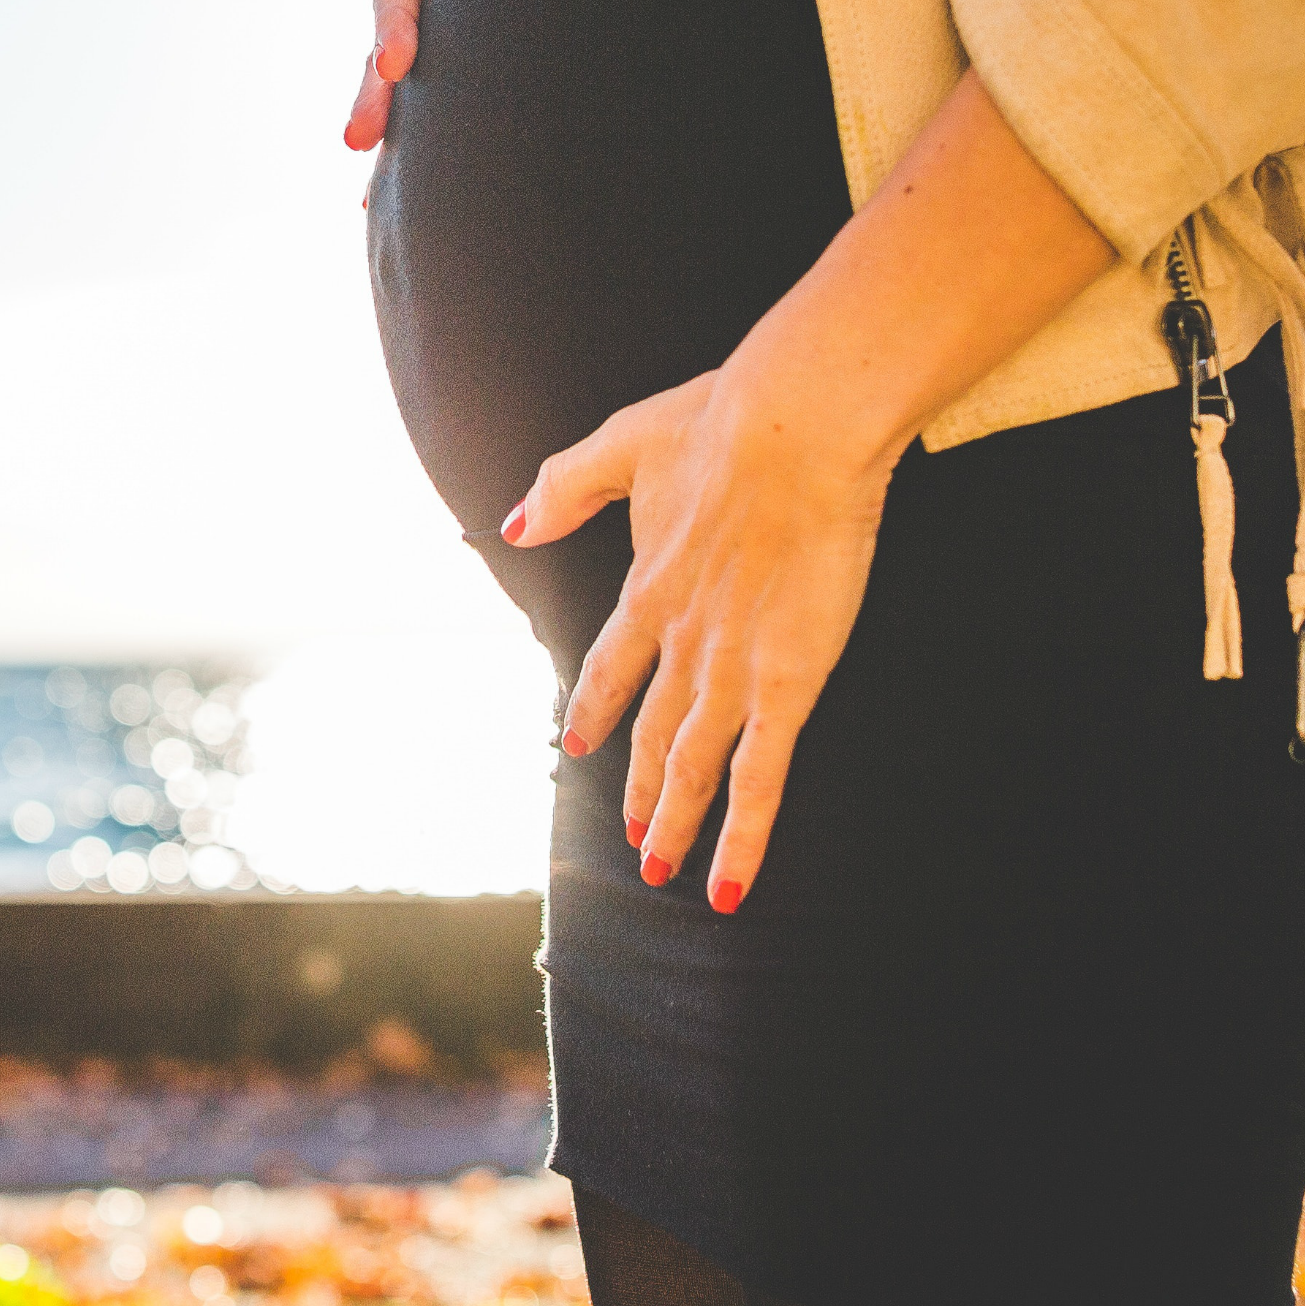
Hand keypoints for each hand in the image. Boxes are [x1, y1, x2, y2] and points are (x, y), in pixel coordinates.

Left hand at [502, 362, 898, 912]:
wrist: (792, 428)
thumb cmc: (723, 421)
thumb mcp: (625, 443)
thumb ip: (565, 487)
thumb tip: (511, 524)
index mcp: (647, 588)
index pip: (611, 668)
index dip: (596, 710)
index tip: (580, 744)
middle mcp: (680, 642)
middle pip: (652, 733)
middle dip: (638, 787)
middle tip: (631, 834)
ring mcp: (731, 670)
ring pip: (694, 770)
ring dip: (675, 823)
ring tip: (662, 866)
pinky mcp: (787, 684)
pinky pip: (760, 779)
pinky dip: (742, 838)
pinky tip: (727, 884)